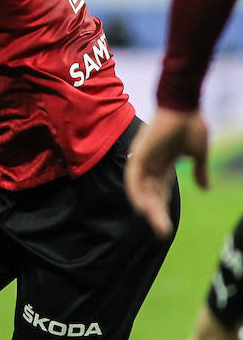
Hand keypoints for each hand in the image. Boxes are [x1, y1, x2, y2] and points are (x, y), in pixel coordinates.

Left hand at [125, 108, 208, 237]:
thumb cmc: (191, 124)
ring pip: (141, 190)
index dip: (162, 210)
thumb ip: (199, 171)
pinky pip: (133, 177)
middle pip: (150, 195)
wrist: (185, 105)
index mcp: (163, 166)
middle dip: (156, 214)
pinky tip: (140, 207)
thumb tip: (205, 189)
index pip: (160, 193)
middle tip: (162, 234)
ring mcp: (143, 159)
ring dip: (147, 207)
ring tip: (156, 224)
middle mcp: (150, 165)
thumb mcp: (198, 153)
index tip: (167, 229)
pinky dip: (135, 191)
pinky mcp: (139, 153)